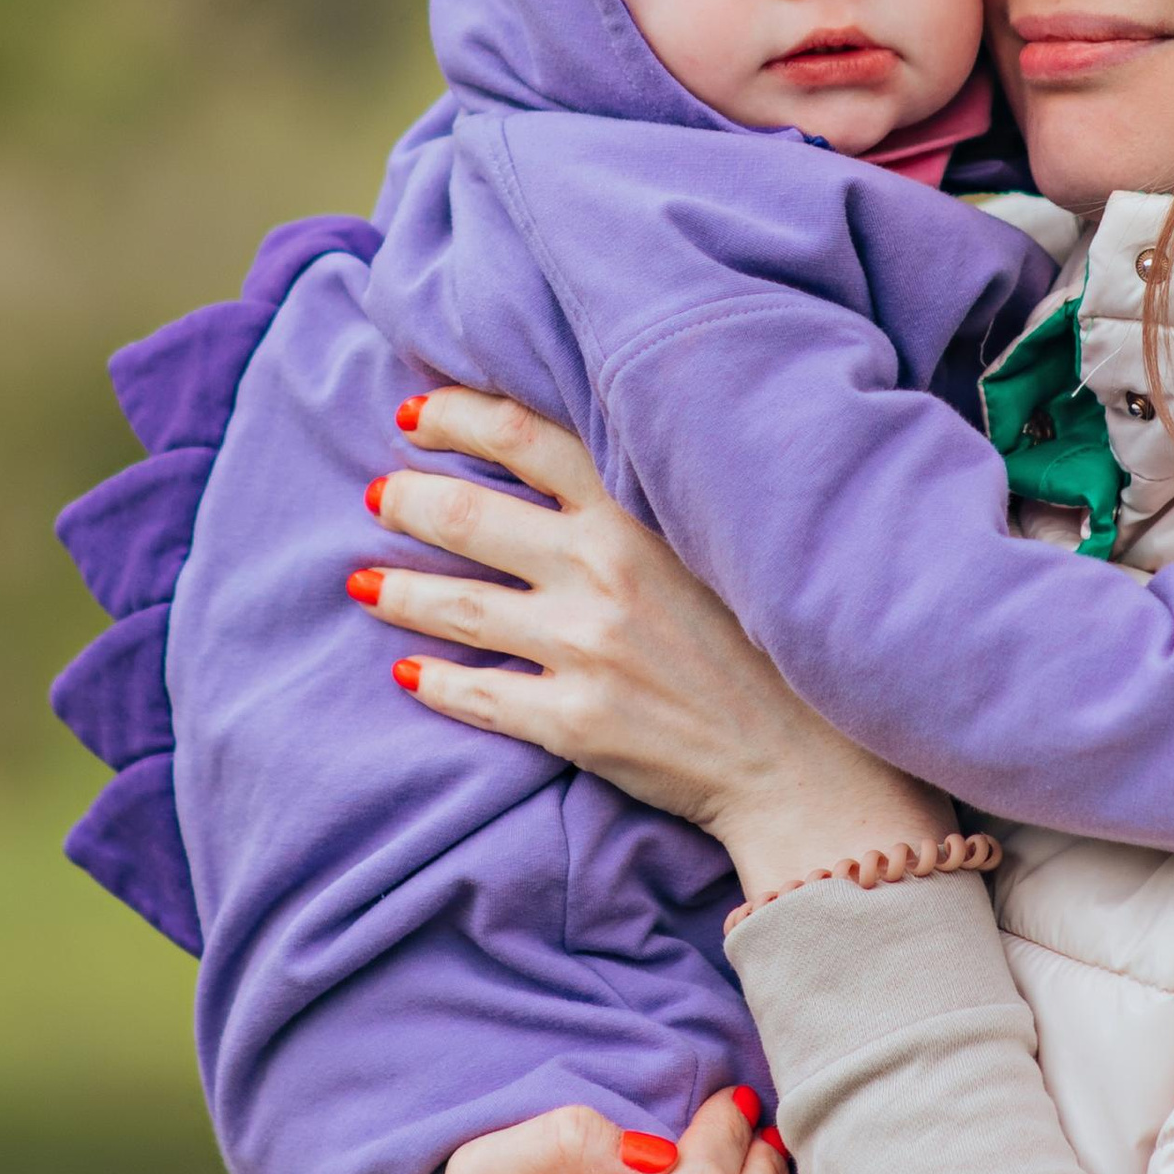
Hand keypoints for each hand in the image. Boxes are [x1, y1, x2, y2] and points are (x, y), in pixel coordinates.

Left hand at [348, 388, 941, 897]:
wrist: (811, 760)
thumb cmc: (772, 640)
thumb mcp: (715, 540)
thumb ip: (642, 496)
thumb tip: (558, 457)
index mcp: (640, 511)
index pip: (524, 435)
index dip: (454, 416)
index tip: (411, 413)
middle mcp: (605, 568)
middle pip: (466, 515)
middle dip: (406, 499)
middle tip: (377, 494)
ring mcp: (586, 648)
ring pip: (455, 606)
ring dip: (396, 589)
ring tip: (363, 582)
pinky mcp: (576, 721)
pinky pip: (475, 694)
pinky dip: (431, 680)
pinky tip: (408, 671)